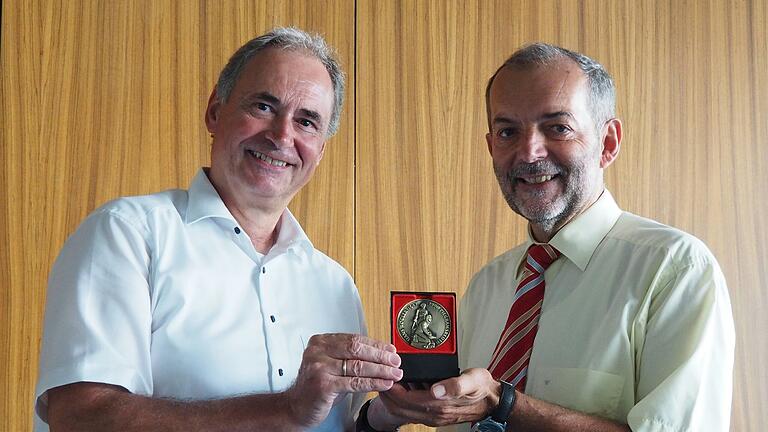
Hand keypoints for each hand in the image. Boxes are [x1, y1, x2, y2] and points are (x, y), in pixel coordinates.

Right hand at [285, 333, 402, 427]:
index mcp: (321, 342)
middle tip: (395, 361)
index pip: (354, 339)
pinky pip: (355, 383)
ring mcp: (319, 367)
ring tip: (394, 373)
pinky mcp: (323, 385)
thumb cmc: (316, 386)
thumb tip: (380, 354)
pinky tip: (384, 383)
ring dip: (381, 370)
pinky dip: (373, 383)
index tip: (390, 350)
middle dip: (380, 356)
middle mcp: (318, 351)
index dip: (375, 344)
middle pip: (357, 350)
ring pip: (358, 366)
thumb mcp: (332, 365)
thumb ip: (350, 357)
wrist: (297, 406)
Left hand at [375, 368, 499, 426]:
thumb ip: (455, 385)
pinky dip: (402, 402)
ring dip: (393, 399)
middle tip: (379, 379)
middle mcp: (433, 414)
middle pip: (399, 409)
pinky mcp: (435, 415)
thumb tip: (436, 389)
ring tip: (387, 383)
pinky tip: (403, 389)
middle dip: (386, 395)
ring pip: (403, 412)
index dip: (392, 390)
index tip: (385, 377)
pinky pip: (412, 411)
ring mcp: (433, 417)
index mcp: (438, 405)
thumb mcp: (472, 380)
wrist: (492, 401)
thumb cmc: (482, 388)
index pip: (405, 400)